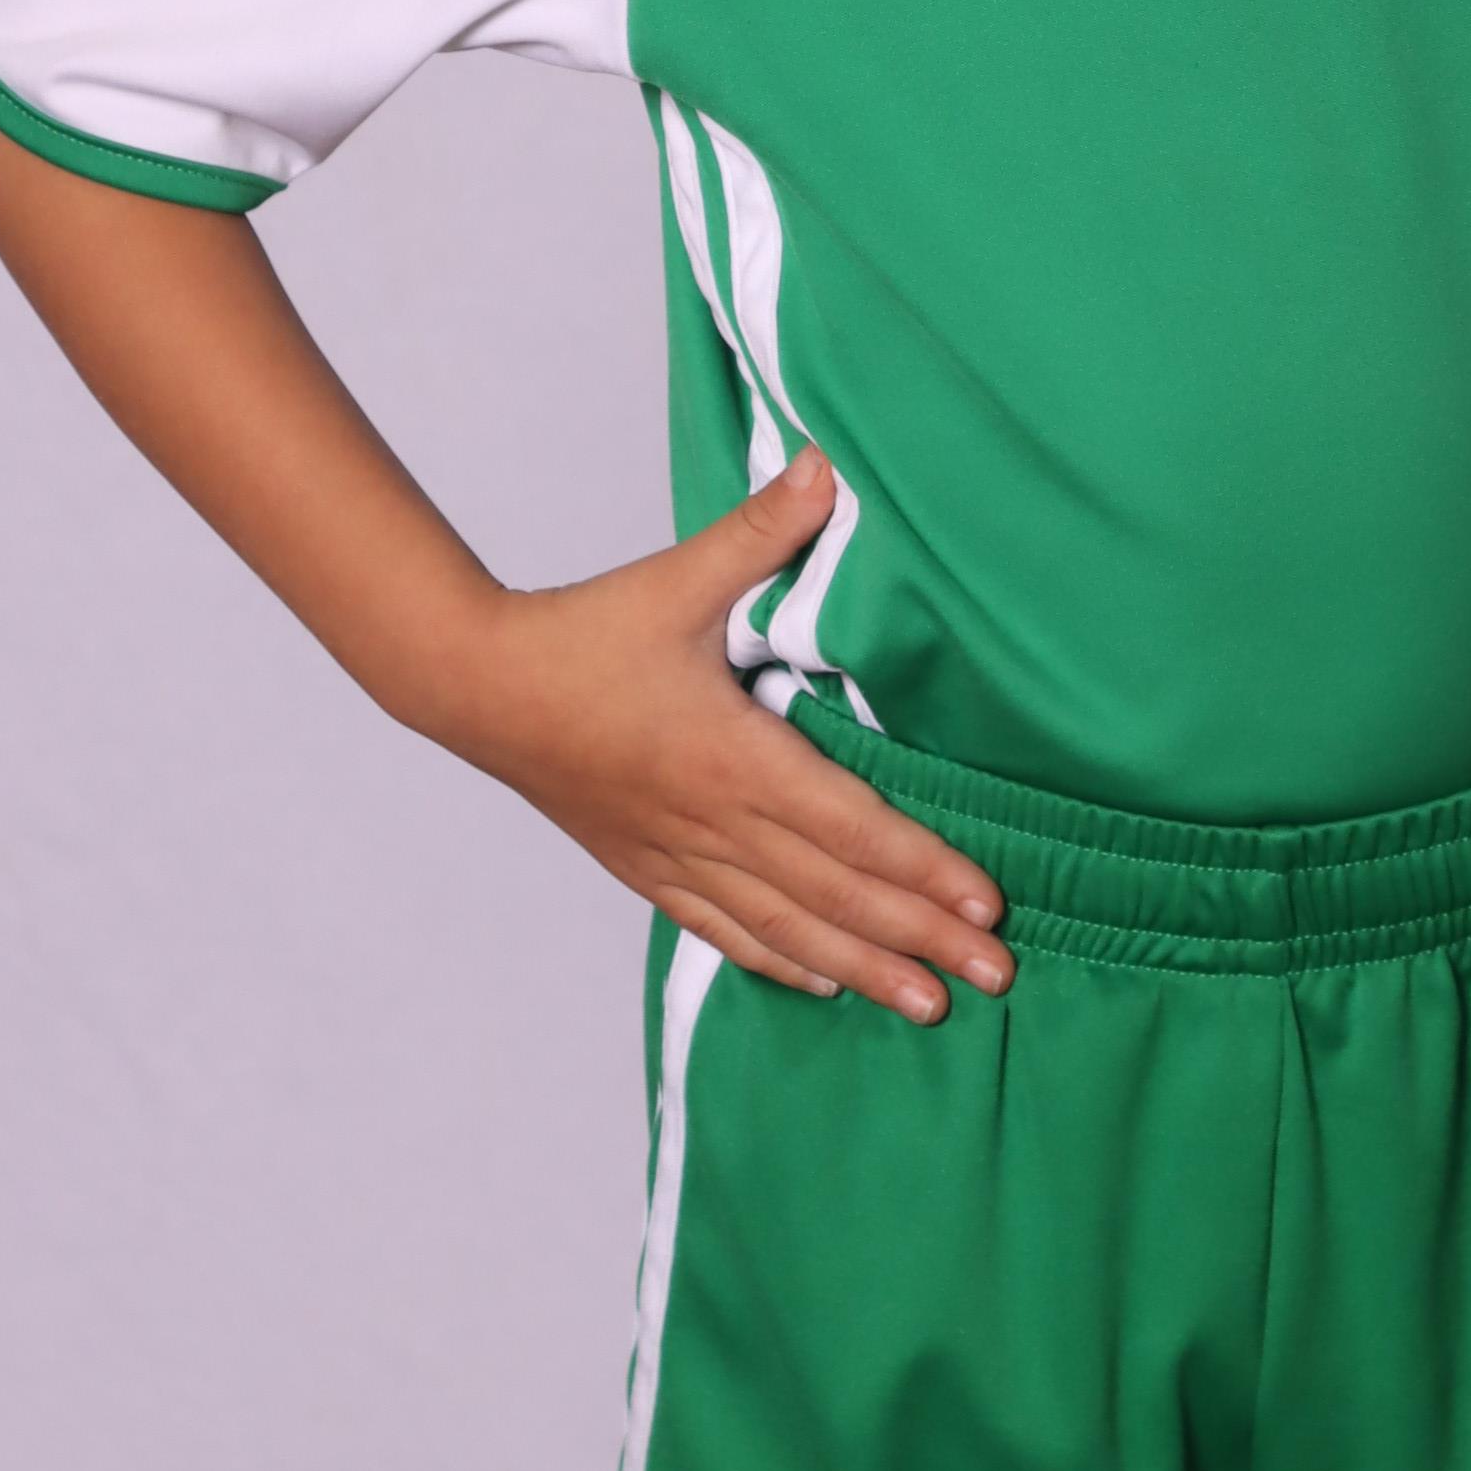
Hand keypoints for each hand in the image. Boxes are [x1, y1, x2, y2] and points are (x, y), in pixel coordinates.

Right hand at [439, 450, 1013, 1020]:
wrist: (475, 686)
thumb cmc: (582, 631)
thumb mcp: (678, 577)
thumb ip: (761, 530)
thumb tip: (826, 464)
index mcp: (733, 756)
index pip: (851, 827)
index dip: (924, 870)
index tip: (986, 908)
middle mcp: (714, 821)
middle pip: (835, 895)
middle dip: (919, 939)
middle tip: (995, 978)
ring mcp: (677, 854)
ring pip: (786, 929)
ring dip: (863, 969)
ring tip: (927, 1005)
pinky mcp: (645, 867)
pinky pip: (723, 931)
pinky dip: (781, 961)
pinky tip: (826, 984)